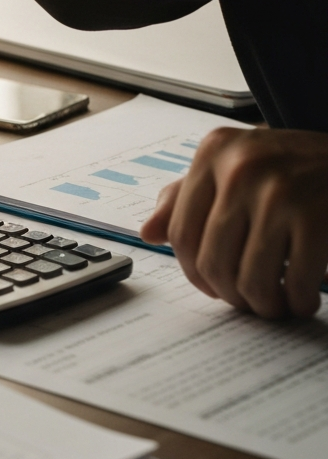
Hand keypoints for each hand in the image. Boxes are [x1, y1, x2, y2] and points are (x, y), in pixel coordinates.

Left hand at [140, 127, 327, 317]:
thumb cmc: (295, 167)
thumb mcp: (237, 166)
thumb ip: (188, 197)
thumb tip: (148, 233)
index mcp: (215, 152)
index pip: (182, 232)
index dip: (194, 272)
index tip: (212, 287)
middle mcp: (241, 166)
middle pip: (212, 260)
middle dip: (231, 295)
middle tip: (249, 303)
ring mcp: (279, 190)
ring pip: (249, 277)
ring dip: (264, 305)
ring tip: (274, 306)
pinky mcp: (317, 214)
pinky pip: (294, 280)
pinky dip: (297, 301)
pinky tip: (302, 299)